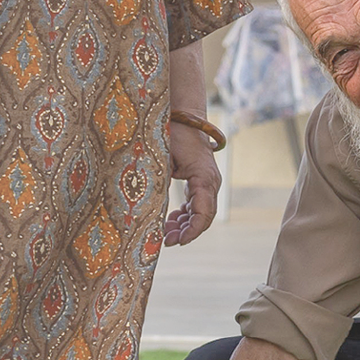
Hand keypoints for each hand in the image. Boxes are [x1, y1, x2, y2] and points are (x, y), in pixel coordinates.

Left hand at [162, 120, 221, 247]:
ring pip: (201, 212)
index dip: (193, 230)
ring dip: (185, 225)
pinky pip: (197, 204)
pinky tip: (170, 220)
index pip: (204, 212)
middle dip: (187, 232)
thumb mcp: (164, 157)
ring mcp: (207, 182)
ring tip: (166, 234)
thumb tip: (149, 206)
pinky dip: (185, 215)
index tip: (178, 241)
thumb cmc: (174, 133)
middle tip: (166, 242)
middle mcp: (210, 182)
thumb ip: (161, 181)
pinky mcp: (200, 182)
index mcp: (204, 178)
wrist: (184, 117)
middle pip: (204, 216)